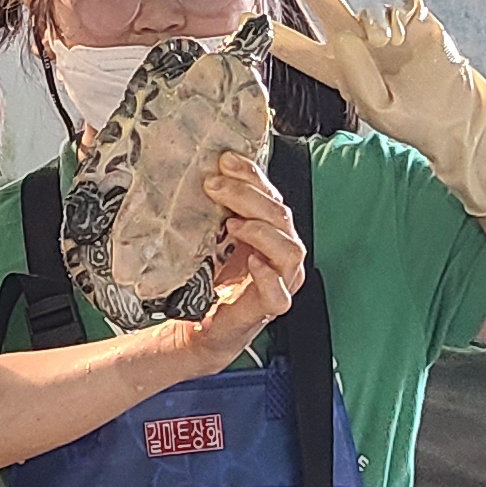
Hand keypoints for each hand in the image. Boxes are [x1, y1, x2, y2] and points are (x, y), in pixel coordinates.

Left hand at [168, 153, 305, 367]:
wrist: (199, 326)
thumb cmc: (208, 280)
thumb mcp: (208, 236)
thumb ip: (211, 208)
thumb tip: (196, 170)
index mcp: (269, 230)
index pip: (270, 194)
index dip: (251, 175)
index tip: (224, 160)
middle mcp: (281, 252)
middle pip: (280, 216)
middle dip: (248, 196)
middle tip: (215, 187)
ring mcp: (281, 281)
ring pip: (289, 250)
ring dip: (262, 232)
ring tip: (233, 224)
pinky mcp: (270, 307)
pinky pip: (279, 292)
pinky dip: (268, 276)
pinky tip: (252, 263)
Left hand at [273, 0, 485, 215]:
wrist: (455, 118)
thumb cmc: (412, 119)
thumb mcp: (377, 108)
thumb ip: (356, 75)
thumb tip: (345, 36)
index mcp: (342, 71)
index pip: (304, 52)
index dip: (279, 38)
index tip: (247, 20)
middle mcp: (361, 46)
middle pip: (328, 7)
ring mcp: (389, 31)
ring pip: (368, 10)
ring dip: (372, 24)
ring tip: (385, 46)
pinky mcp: (416, 21)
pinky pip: (401, 7)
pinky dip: (400, 20)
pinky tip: (405, 37)